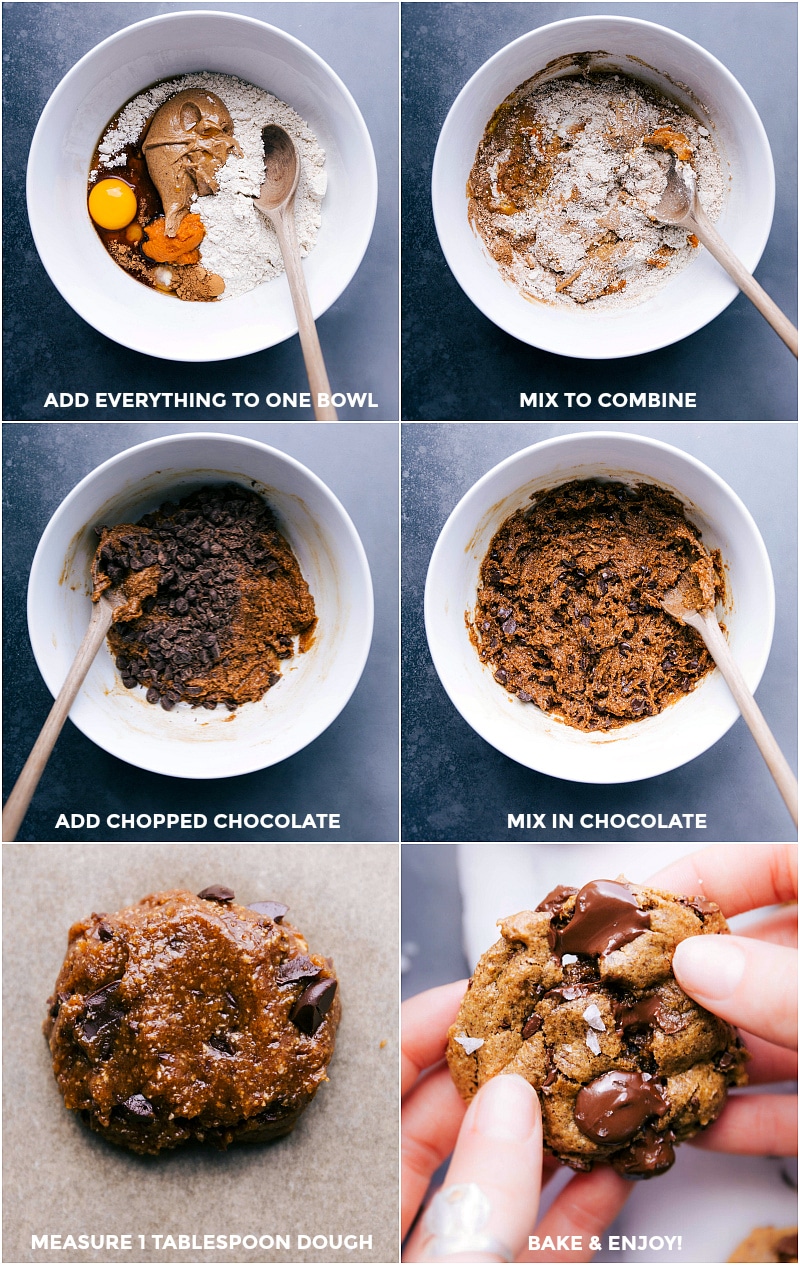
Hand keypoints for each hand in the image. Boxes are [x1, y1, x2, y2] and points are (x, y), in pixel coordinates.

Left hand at [402, 981, 630, 1261]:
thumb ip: (479, 1197)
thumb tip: (512, 1102)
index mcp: (361, 1200)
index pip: (382, 1094)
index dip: (423, 1031)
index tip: (480, 993)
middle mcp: (397, 1224)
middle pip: (445, 1122)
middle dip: (504, 1073)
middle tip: (554, 1029)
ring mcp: (456, 1251)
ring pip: (501, 1178)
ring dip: (552, 1132)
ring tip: (595, 1083)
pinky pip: (541, 1239)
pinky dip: (579, 1204)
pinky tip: (615, 1170)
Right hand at [650, 843, 796, 1156]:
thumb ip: (784, 988)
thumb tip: (699, 966)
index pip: (778, 864)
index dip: (707, 873)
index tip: (644, 901)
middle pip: (757, 955)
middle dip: (690, 976)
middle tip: (626, 988)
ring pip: (765, 1034)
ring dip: (704, 1054)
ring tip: (644, 1060)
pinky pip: (790, 1105)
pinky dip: (746, 1117)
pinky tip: (700, 1126)